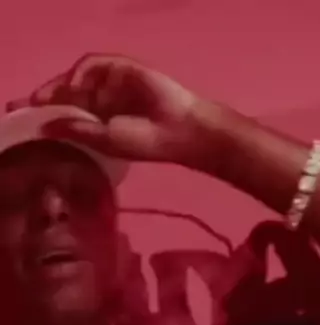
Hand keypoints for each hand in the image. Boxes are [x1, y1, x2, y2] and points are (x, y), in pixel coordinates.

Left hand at [7, 53, 206, 164]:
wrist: (178, 131)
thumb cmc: (146, 142)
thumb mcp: (105, 141)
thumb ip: (76, 131)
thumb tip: (45, 126)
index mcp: (98, 120)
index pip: (64, 112)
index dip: (42, 112)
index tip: (18, 115)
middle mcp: (101, 100)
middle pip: (65, 92)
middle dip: (44, 96)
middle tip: (23, 102)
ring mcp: (111, 82)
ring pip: (77, 78)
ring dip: (61, 86)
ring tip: (47, 98)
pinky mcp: (121, 67)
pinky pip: (94, 64)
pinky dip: (82, 73)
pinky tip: (76, 84)